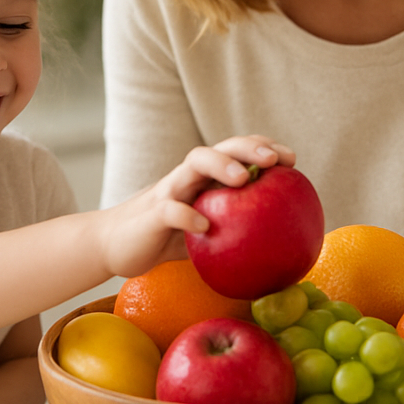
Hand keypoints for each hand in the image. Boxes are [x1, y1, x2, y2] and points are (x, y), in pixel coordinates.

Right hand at [97, 135, 294, 277]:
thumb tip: (278, 256)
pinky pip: (170, 209)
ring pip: (194, 163)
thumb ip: (231, 234)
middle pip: (219, 147)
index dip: (263, 148)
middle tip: (274, 160)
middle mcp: (188, 177)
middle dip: (248, 147)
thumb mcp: (203, 235)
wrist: (112, 246)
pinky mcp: (151, 214)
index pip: (236, 153)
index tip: (291, 160)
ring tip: (243, 179)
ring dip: (220, 165)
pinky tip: (205, 227)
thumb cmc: (164, 239)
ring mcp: (169, 191)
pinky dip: (187, 215)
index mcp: (203, 179)